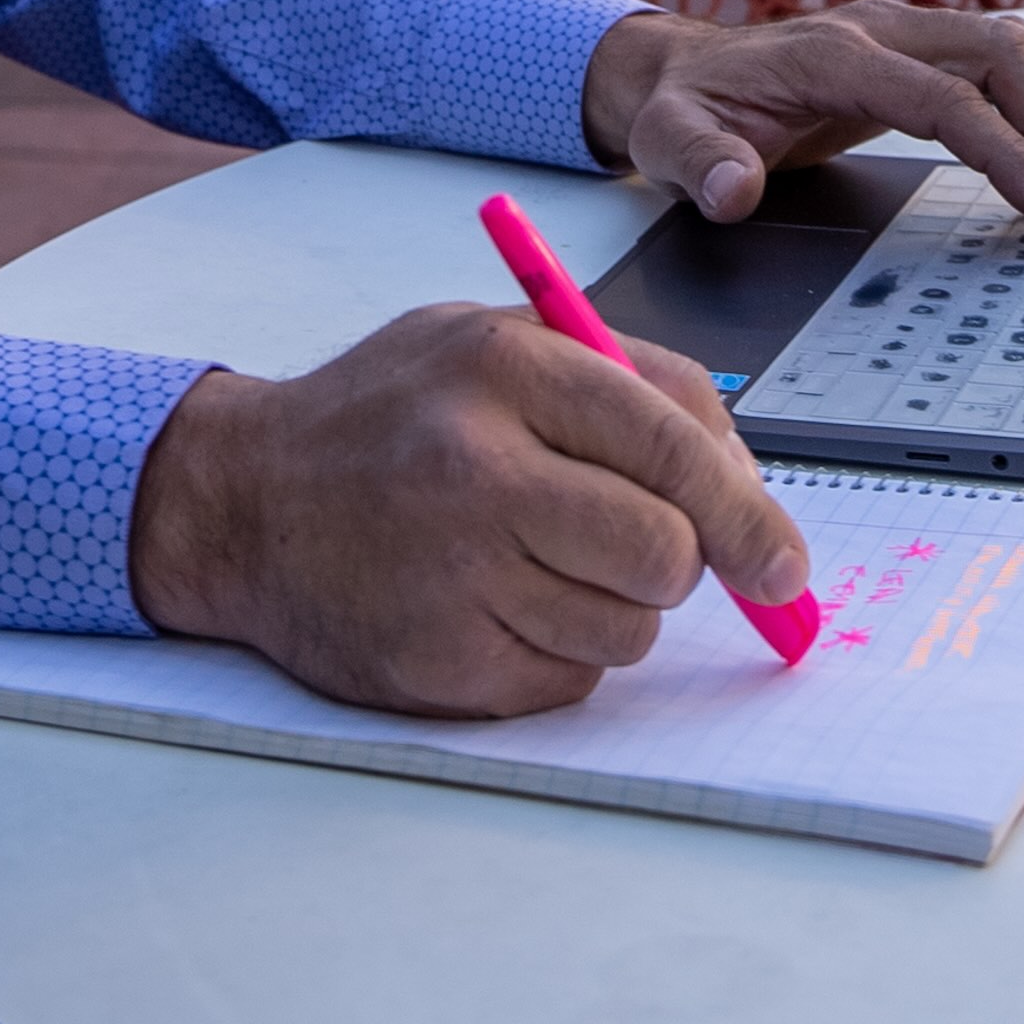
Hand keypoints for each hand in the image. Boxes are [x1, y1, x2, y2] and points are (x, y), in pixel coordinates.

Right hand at [127, 305, 805, 715]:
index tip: (785, 562)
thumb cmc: (389, 415)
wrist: (239, 499)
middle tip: (654, 557)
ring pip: (626, 630)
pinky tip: (494, 603)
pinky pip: (566, 682)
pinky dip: (557, 654)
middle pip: (664, 554)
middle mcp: (473, 467)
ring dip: (614, 611)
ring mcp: (449, 572)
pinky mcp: (434, 660)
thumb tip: (751, 490)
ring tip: (539, 563)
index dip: (749, 514)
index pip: (671, 446)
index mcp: (502, 366)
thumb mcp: (497, 340)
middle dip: (684, 566)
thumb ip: (630, 386)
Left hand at [581, 2, 1023, 222]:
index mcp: (832, 54)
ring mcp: (900, 32)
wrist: (680, 72)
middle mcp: (877, 29)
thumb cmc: (684, 108)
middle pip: (992, 50)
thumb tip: (734, 191)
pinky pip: (996, 46)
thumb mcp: (669, 142)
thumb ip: (701, 164)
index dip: (999, 143)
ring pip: (1004, 39)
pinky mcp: (914, 48)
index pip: (940, 95)